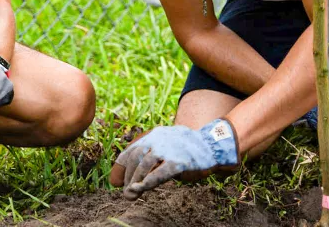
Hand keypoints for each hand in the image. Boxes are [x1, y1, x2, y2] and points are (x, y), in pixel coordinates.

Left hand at [110, 119, 238, 200]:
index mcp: (155, 134)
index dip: (122, 166)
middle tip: (125, 192)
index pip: (132, 150)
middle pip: (136, 157)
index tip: (116, 181)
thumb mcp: (167, 148)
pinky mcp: (179, 161)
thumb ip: (151, 159)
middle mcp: (159, 138)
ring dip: (135, 181)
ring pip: (145, 164)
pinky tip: (142, 189)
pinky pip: (160, 172)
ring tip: (130, 194)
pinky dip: (149, 181)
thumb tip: (131, 180)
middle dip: (128, 176)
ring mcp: (169, 149)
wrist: (212, 145)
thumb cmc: (186, 150)